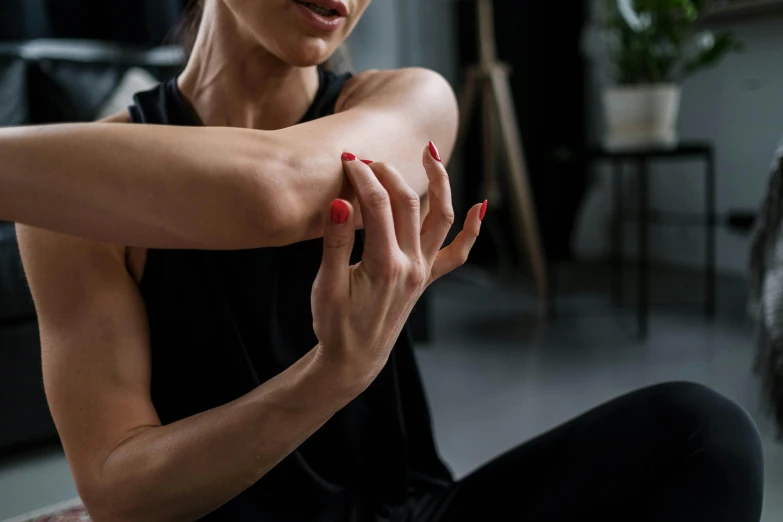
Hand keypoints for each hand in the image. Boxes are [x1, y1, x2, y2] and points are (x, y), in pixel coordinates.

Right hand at [311, 145, 485, 386]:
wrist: (354, 359)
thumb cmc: (335, 324)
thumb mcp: (327, 285)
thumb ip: (336, 242)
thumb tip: (340, 201)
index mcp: (385, 266)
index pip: (377, 204)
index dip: (362, 176)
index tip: (346, 160)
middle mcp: (412, 266)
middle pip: (408, 202)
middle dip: (387, 173)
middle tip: (364, 159)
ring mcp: (423, 272)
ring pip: (441, 217)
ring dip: (439, 183)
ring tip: (431, 153)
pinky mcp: (426, 278)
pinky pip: (457, 252)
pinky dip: (472, 229)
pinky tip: (480, 206)